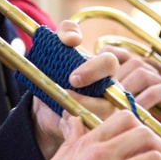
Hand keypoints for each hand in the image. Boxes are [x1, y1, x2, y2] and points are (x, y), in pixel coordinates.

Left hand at [31, 21, 119, 159]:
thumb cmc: (56, 75)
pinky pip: (94, 127)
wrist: (44, 107)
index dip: (93, 68)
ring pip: (104, 111)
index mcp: (104, 69)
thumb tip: (74, 38)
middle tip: (70, 86)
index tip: (72, 77)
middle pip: (116, 89)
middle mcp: (110, 90)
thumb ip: (66, 32)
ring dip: (82, 107)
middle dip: (92, 90)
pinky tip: (64, 120)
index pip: (110, 62)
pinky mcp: (98, 128)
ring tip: (62, 106)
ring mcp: (107, 111)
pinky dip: (77, 123)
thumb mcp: (56, 48)